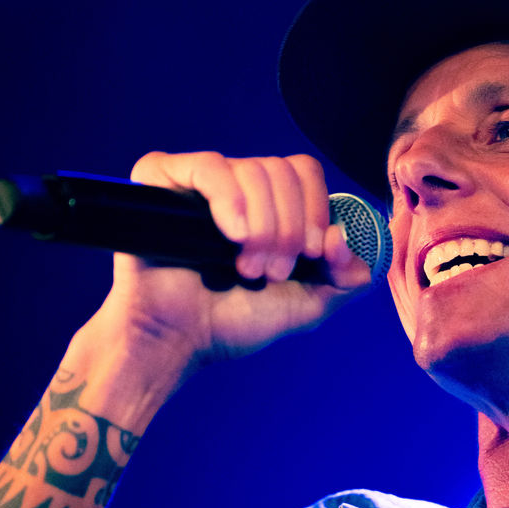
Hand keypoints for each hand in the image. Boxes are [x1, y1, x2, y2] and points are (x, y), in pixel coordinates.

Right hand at [97, 150, 372, 372]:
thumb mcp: (305, 306)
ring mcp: (200, 182)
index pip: (304, 172)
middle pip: (283, 170)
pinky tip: (232, 234)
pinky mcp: (161, 181)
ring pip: (253, 170)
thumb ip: (343, 280)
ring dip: (262, 226)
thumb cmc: (231, 322)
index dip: (315, 209)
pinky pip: (208, 166)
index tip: (309, 253)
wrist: (177, 340)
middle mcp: (237, 186)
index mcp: (269, 204)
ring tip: (246, 269)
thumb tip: (347, 240)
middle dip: (288, 228)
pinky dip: (230, 200)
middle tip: (272, 272)